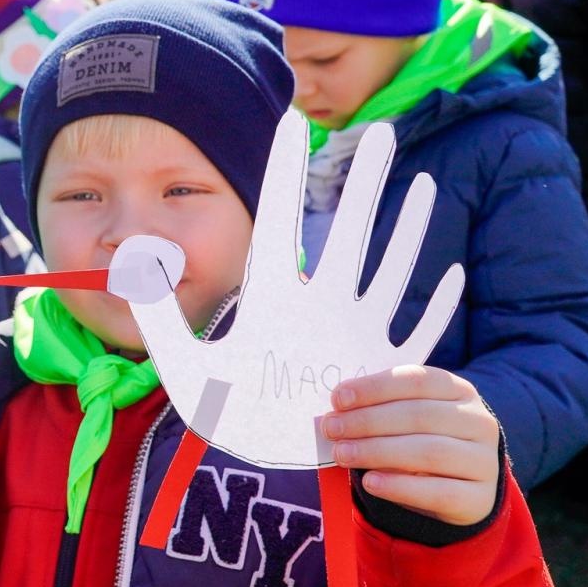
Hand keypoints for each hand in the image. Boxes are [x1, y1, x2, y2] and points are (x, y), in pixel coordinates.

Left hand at [108, 110, 464, 468]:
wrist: (259, 462)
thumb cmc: (221, 412)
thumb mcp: (182, 367)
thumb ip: (158, 319)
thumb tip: (134, 265)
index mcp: (271, 296)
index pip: (278, 221)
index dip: (285, 173)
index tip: (293, 124)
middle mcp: (317, 304)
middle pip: (348, 229)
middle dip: (366, 182)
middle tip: (381, 130)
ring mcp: (352, 333)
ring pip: (388, 268)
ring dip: (409, 228)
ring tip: (424, 182)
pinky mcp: (378, 368)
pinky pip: (417, 334)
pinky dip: (437, 306)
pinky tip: (454, 275)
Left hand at [324, 366, 500, 525]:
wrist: (460, 489)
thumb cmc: (421, 442)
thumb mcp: (404, 420)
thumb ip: (377, 411)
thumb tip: (336, 414)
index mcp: (459, 390)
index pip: (417, 380)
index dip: (375, 388)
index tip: (338, 399)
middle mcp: (478, 422)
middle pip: (420, 415)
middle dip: (368, 421)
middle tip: (332, 429)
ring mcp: (484, 461)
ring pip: (429, 452)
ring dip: (377, 451)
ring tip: (342, 454)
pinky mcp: (480, 498)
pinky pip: (439, 492)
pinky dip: (400, 487)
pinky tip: (370, 482)